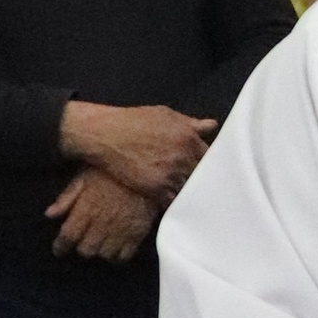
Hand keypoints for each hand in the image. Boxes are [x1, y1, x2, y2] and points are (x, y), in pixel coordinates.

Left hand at [45, 166, 156, 261]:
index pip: (67, 236)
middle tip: (82, 242)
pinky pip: (124, 256)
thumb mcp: (84, 176)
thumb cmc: (112, 170)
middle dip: (81, 248)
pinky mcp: (138, 234)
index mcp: (86, 210)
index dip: (60, 247)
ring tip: (99, 245)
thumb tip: (49, 214)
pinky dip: (117, 256)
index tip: (59, 250)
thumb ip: (67, 197)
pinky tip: (115, 248)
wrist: (147, 169)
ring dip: (99, 251)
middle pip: (86, 250)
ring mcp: (121, 231)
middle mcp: (102, 224)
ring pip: (104, 255)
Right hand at [62, 101, 213, 195]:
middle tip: (205, 184)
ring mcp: (170, 175)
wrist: (105, 135)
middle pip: (204, 175)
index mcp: (188, 138)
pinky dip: (175, 202)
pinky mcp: (156, 189)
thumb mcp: (165, 115)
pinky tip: (174, 200)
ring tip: (193, 195)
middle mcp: (183, 157)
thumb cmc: (134, 121)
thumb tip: (211, 126)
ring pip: (191, 189)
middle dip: (203, 178)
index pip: (213, 157)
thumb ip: (191, 123)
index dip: (212, 163)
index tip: (211, 168)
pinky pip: (174, 201)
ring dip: (191, 191)